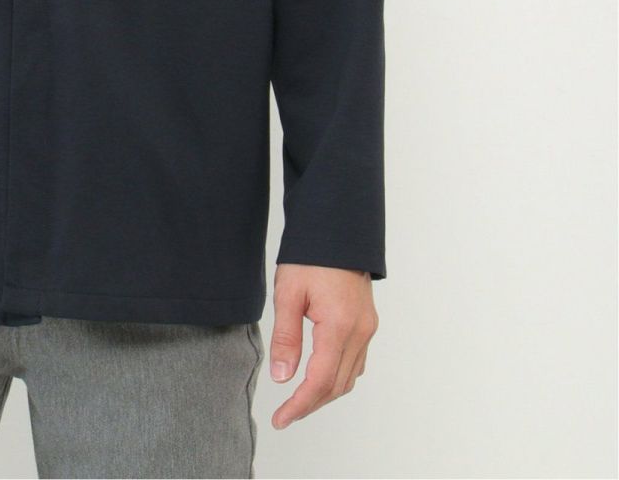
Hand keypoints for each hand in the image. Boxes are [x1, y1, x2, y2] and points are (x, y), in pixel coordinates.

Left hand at [268, 263, 377, 429]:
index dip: (299, 405)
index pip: (320, 381)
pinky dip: (337, 377)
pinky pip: (355, 362)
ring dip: (325, 393)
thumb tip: (282, 377)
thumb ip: (286, 337)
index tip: (281, 419)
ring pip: (349, 377)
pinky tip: (319, 376)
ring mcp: (367, 328)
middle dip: (311, 404)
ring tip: (298, 401)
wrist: (336, 229)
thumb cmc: (310, 255)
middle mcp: (360, 332)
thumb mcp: (289, 293)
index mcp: (340, 326)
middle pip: (337, 385)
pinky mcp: (367, 323)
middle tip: (285, 415)